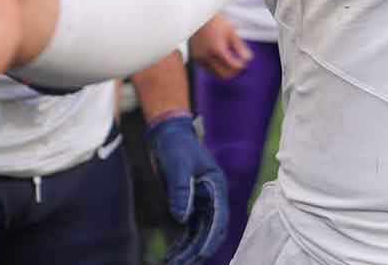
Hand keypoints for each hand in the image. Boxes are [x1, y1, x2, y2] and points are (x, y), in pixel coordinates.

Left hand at [147, 114, 229, 264]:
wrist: (168, 135)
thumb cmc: (177, 146)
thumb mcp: (178, 165)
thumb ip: (180, 191)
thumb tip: (182, 219)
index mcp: (216, 188)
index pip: (219, 220)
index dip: (210, 240)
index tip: (200, 256)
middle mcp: (212, 198)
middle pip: (210, 231)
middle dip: (198, 251)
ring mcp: (201, 203)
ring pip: (199, 233)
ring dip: (189, 250)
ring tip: (173, 263)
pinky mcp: (189, 204)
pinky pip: (189, 229)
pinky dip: (182, 242)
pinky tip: (172, 254)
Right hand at [190, 15, 252, 79]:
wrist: (198, 17)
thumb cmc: (216, 22)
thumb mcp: (231, 32)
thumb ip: (240, 47)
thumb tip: (248, 59)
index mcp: (217, 49)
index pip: (233, 66)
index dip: (241, 66)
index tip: (244, 62)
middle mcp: (207, 56)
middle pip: (224, 75)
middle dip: (233, 71)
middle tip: (239, 65)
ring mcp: (199, 58)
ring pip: (215, 73)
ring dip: (224, 70)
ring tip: (230, 60)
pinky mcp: (195, 58)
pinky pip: (208, 68)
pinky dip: (216, 67)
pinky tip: (220, 58)